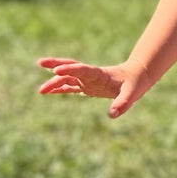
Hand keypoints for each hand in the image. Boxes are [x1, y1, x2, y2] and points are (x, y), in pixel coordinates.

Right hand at [36, 57, 150, 117]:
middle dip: (55, 65)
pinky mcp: (87, 87)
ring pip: (67, 78)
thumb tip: (112, 115)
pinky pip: (70, 87)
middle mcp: (90, 75)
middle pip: (70, 68)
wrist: (136, 76)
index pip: (82, 70)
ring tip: (40, 91)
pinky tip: (49, 93)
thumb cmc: (134, 84)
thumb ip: (122, 103)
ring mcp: (87, 80)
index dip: (69, 69)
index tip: (56, 70)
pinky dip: (60, 89)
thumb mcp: (132, 94)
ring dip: (54, 82)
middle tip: (40, 63)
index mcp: (99, 74)